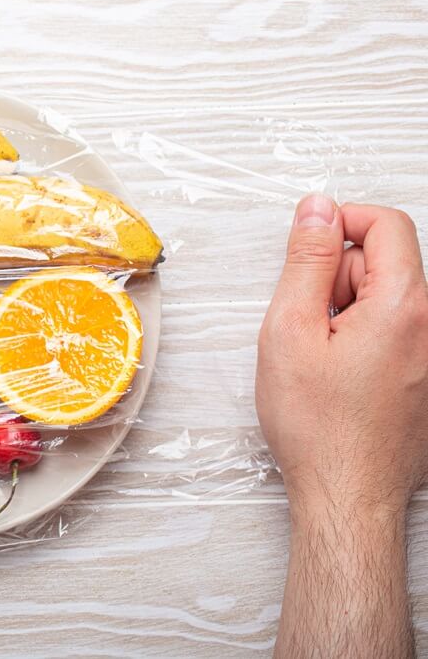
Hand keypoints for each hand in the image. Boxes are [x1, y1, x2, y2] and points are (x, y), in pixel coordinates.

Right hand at [257, 193, 427, 657]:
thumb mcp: (291, 329)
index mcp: (404, 306)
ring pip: (387, 300)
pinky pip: (395, 334)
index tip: (306, 243)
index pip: (386, 223)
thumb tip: (317, 210)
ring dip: (347, 313)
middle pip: (386, 262)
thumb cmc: (318, 426)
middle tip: (305, 323)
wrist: (347, 494)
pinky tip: (340, 377)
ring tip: (321, 358)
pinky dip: (362, 340)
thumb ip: (307, 261)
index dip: (340, 221)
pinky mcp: (427, 378)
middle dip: (338, 277)